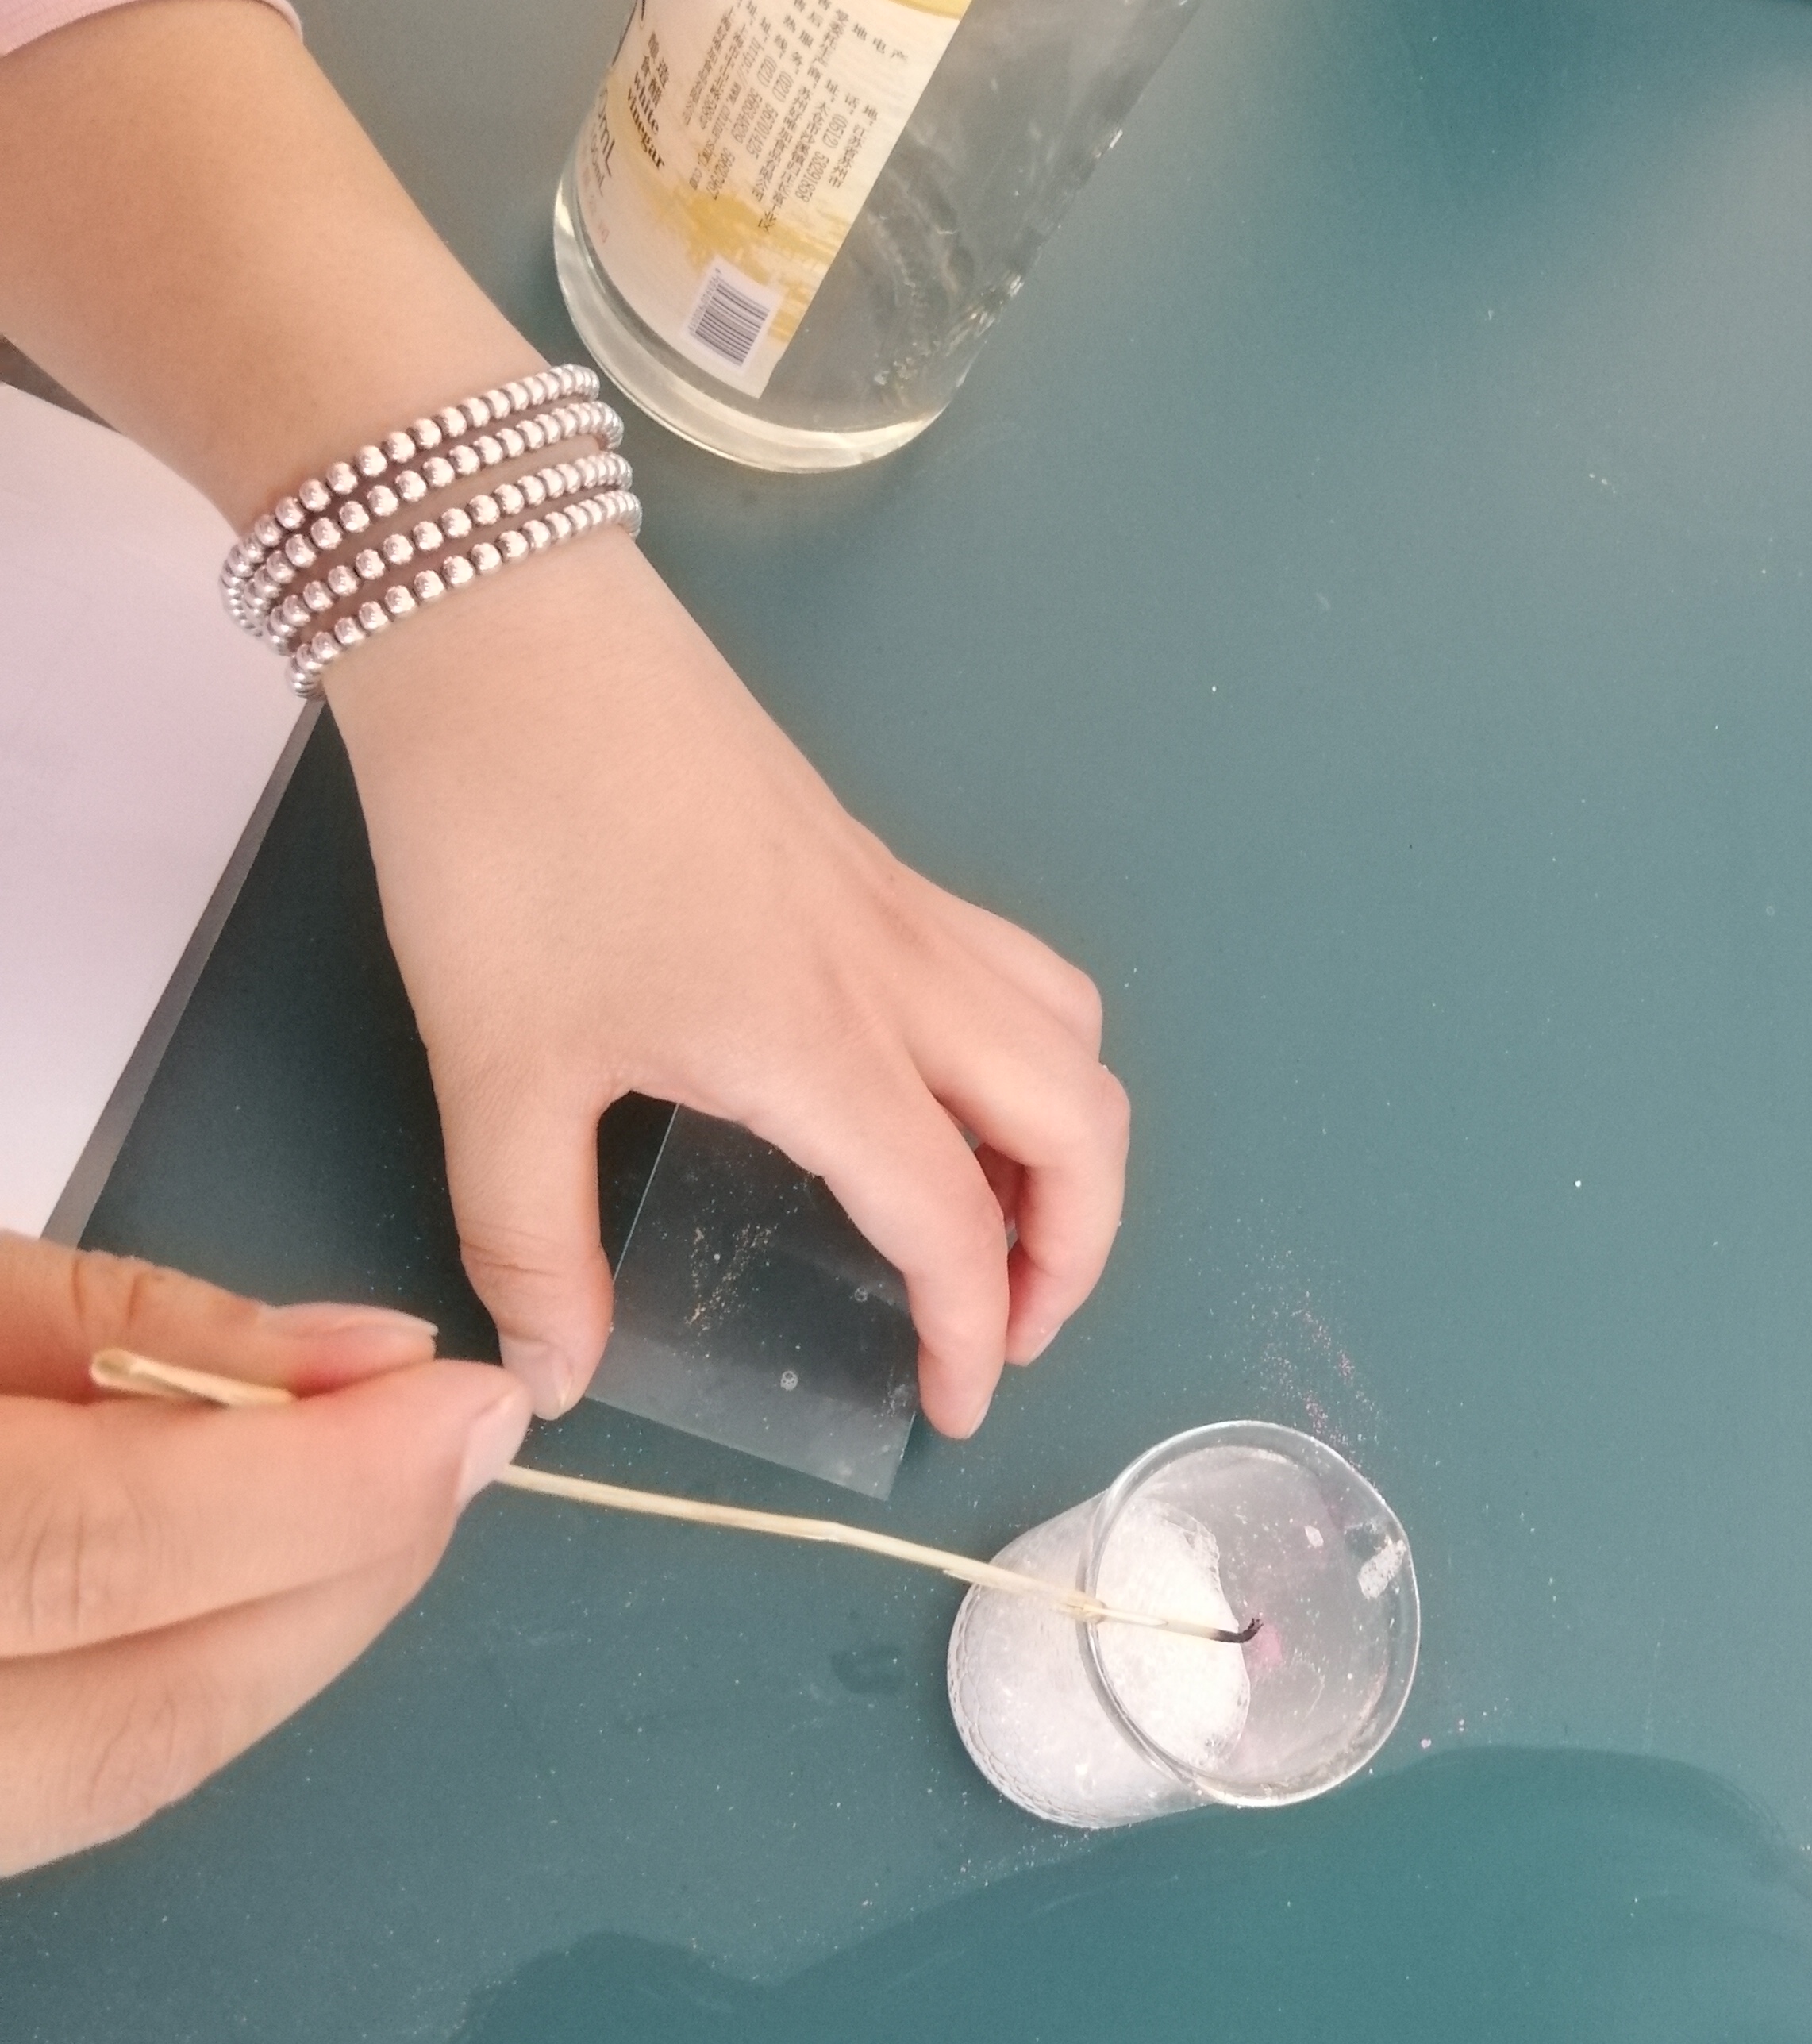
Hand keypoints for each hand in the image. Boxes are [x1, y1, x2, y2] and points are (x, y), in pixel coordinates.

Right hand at [0, 1234, 527, 1874]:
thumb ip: (127, 1327)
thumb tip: (370, 1364)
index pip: (105, 1549)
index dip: (317, 1484)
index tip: (468, 1403)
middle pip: (145, 1714)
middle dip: (337, 1576)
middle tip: (451, 1451)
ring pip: (123, 1778)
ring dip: (281, 1636)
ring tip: (366, 1501)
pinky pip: (75, 1787)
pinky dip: (182, 1679)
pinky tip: (242, 1581)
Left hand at [325, 532, 1129, 1435]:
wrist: (502, 631)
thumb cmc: (507, 848)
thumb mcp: (497, 1070)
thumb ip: (532, 1242)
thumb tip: (551, 1379)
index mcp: (825, 1048)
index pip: (956, 1225)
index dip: (975, 1335)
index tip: (950, 1412)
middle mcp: (899, 977)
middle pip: (1082, 1121)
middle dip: (1080, 1244)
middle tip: (1008, 1321)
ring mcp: (895, 905)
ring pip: (1068, 1029)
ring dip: (1072, 1136)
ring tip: (1000, 1208)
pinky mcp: (865, 857)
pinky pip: (1009, 969)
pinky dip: (1024, 1053)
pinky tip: (928, 1083)